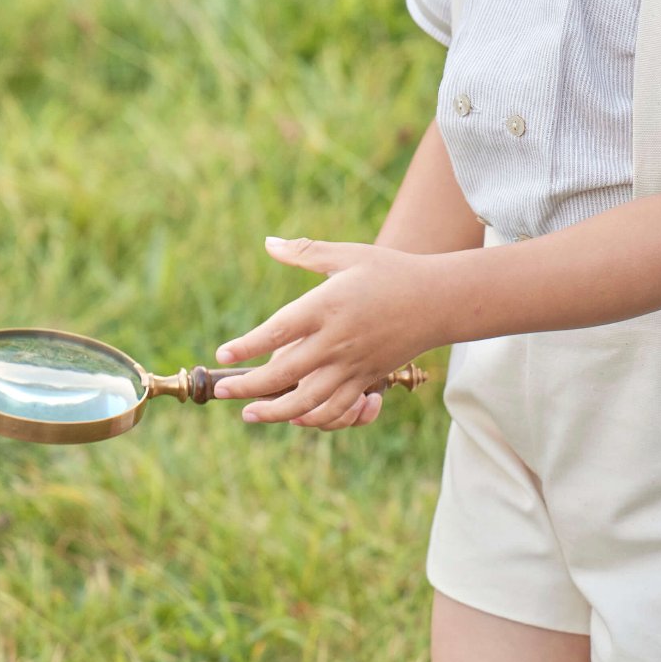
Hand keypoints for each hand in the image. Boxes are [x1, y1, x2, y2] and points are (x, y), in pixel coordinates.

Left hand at [213, 237, 438, 428]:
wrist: (438, 300)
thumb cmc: (389, 271)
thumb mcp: (347, 254)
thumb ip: (305, 252)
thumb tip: (268, 243)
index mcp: (327, 306)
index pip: (277, 331)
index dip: (247, 347)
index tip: (223, 355)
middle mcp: (337, 341)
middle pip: (284, 373)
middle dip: (248, 386)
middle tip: (223, 390)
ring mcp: (353, 365)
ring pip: (308, 401)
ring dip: (274, 412)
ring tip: (249, 413)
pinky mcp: (367, 378)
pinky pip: (337, 409)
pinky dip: (314, 418)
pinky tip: (294, 416)